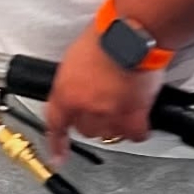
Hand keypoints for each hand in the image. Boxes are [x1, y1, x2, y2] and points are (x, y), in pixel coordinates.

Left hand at [44, 22, 165, 163]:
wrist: (129, 35)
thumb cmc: (104, 36)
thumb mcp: (75, 58)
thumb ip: (74, 80)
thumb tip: (81, 87)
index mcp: (65, 92)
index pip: (55, 124)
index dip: (56, 145)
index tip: (58, 158)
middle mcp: (84, 107)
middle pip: (86, 130)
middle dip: (93, 120)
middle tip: (104, 103)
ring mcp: (108, 114)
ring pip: (110, 134)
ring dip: (115, 123)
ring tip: (122, 102)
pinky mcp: (133, 116)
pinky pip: (135, 134)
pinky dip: (137, 128)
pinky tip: (139, 117)